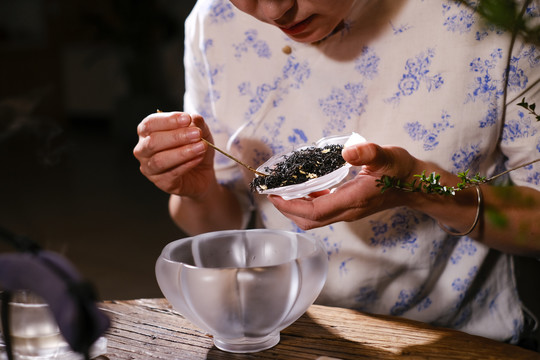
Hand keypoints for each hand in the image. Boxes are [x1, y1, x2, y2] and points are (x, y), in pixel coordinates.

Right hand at [133, 111, 216, 198]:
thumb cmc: (194, 148)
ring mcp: (150, 168)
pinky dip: (187, 165)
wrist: (201, 173)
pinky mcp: (161, 182)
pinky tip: (198, 158)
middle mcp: (143, 150)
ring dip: (183, 152)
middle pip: (153, 142)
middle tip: (197, 134)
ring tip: (201, 146)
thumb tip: (195, 117)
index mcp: (147, 133)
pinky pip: (171, 174)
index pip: (150, 124)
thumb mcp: (200, 132)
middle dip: (176, 136)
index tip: (186, 118)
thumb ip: (198, 123)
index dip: (168, 120)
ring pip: (160, 160)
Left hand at [267, 142, 418, 229]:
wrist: (415, 185)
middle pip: (309, 220)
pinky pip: (321, 212)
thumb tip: (348, 151)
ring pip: (314, 219)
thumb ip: (368, 153)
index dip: (290, 206)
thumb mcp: (387, 156)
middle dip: (286, 209)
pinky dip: (306, 204)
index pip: (314, 212)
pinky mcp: (348, 208)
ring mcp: (348, 212)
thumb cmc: (401, 170)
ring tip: (281, 190)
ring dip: (295, 208)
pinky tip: (303, 188)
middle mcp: (347, 211)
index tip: (273, 194)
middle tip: (271, 192)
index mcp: (353, 200)